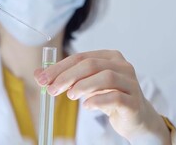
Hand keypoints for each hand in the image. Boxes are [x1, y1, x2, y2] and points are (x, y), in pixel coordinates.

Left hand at [34, 50, 170, 143]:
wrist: (136, 118)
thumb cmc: (110, 98)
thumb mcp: (87, 86)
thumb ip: (66, 79)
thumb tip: (39, 75)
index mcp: (110, 57)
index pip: (80, 57)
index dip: (59, 67)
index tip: (42, 79)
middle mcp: (122, 66)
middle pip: (91, 64)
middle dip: (67, 76)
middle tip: (52, 89)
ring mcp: (131, 83)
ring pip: (106, 77)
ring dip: (83, 86)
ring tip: (70, 96)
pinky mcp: (134, 101)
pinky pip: (116, 98)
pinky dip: (98, 100)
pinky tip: (87, 106)